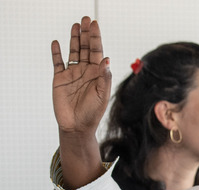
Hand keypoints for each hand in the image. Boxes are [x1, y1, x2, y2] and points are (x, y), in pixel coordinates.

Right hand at [52, 17, 110, 188]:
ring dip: (74, 39)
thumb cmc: (93, 113)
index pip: (97, 52)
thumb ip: (104, 77)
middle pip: (86, 48)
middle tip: (86, 19)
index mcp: (97, 74)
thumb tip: (106, 59)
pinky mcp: (59, 79)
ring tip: (75, 25)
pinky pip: (57, 63)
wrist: (77, 126)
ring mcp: (72, 74)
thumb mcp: (102, 95)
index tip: (95, 24)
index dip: (96, 38)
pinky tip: (56, 42)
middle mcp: (85, 71)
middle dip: (86, 34)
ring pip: (73, 52)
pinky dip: (56, 53)